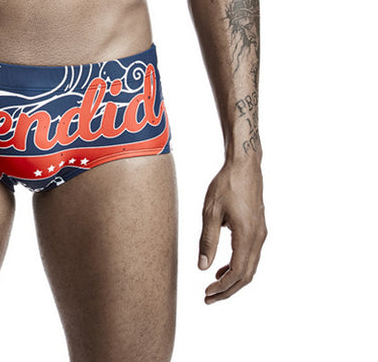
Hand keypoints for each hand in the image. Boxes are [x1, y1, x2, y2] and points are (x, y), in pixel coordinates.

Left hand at [198, 159, 266, 303]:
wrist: (244, 165)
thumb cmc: (226, 184)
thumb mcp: (210, 212)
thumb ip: (208, 241)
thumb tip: (202, 267)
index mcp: (247, 236)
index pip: (237, 273)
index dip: (222, 288)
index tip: (207, 294)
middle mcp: (258, 238)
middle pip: (246, 275)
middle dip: (228, 290)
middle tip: (209, 298)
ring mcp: (261, 233)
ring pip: (250, 267)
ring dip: (233, 279)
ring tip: (214, 286)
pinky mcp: (259, 228)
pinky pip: (251, 255)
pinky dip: (238, 266)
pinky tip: (223, 267)